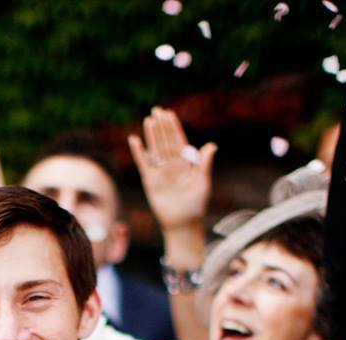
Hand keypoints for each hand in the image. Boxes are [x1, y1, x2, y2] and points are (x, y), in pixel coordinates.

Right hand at [126, 108, 215, 234]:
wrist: (182, 224)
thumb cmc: (196, 206)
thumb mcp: (202, 183)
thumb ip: (204, 164)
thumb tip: (211, 145)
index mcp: (186, 164)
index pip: (179, 141)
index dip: (173, 127)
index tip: (169, 114)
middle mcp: (172, 165)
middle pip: (166, 141)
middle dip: (161, 126)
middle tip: (156, 110)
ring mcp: (161, 172)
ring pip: (155, 149)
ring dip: (152, 135)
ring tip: (148, 120)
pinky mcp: (150, 181)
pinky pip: (143, 163)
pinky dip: (139, 152)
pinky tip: (134, 140)